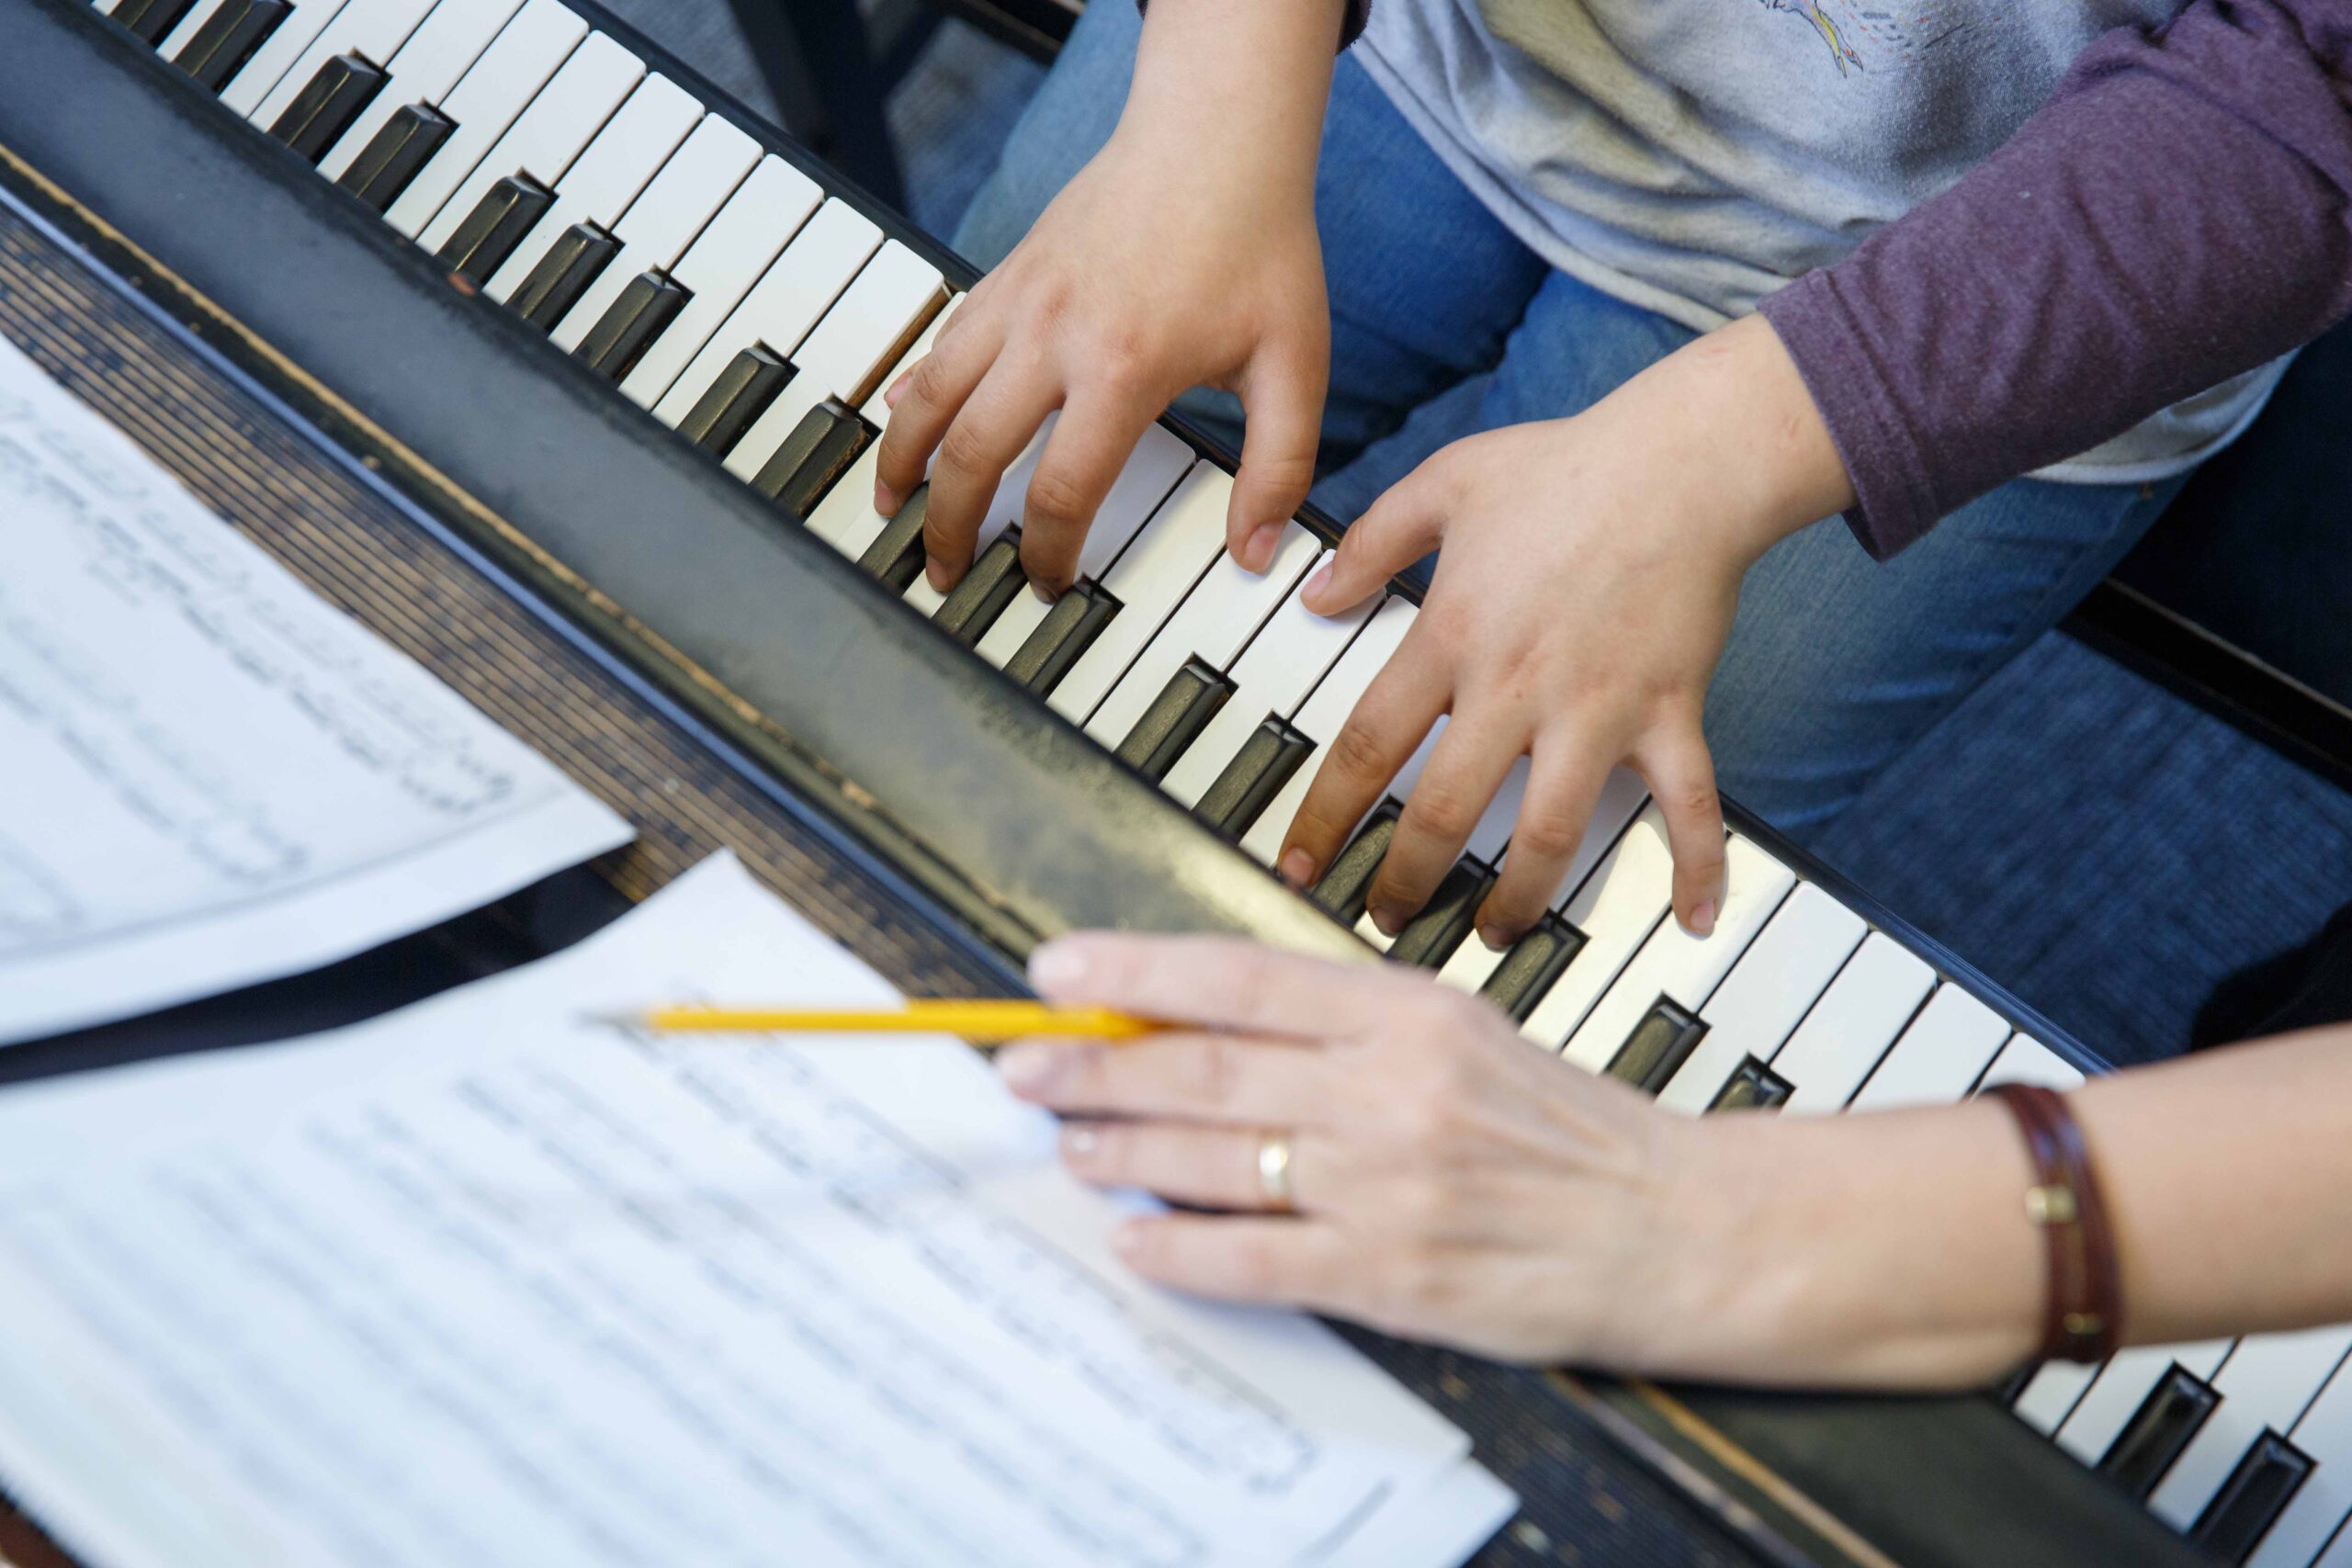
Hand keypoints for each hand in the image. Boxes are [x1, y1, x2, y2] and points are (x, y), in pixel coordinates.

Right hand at [873, 2, 1341, 595]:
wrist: (1215, 137)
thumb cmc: (1258, 246)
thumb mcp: (1295, 364)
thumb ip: (1280, 467)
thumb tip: (1256, 553)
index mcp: (1124, 370)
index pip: (1062, 491)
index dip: (1048, 554)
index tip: (1048, 585)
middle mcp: (1055, 336)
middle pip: (974, 454)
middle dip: (950, 527)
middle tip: (946, 574)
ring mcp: (1022, 300)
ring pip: (932, 393)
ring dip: (904, 459)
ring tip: (891, 510)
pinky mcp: (1010, 272)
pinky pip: (944, 342)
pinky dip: (916, 389)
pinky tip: (903, 419)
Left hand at [999, 932, 2046, 1387]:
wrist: (1671, 1225)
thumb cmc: (1561, 1125)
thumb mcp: (1459, 1032)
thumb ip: (1340, 1025)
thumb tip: (1204, 1023)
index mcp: (1406, 1012)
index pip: (1236, 976)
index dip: (1131, 971)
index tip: (1055, 971)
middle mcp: (1388, 1090)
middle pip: (1204, 1068)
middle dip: (1095, 1065)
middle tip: (1021, 1064)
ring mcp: (1387, 1186)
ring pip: (1214, 1160)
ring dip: (1120, 1154)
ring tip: (1067, 1144)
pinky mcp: (1392, 1275)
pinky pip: (1255, 1260)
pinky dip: (1180, 1253)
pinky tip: (1135, 1242)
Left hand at [1277, 316, 1855, 945]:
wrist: (1686, 458)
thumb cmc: (1566, 465)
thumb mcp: (1446, 483)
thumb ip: (1373, 543)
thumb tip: (1314, 594)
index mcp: (1453, 635)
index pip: (1367, 745)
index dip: (1326, 817)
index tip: (1300, 867)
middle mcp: (1517, 686)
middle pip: (1445, 810)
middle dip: (1407, 881)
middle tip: (1387, 922)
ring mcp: (1598, 708)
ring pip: (1549, 832)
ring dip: (1518, 898)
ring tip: (1494, 936)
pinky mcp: (1670, 713)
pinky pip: (1689, 803)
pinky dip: (1698, 863)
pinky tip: (1693, 919)